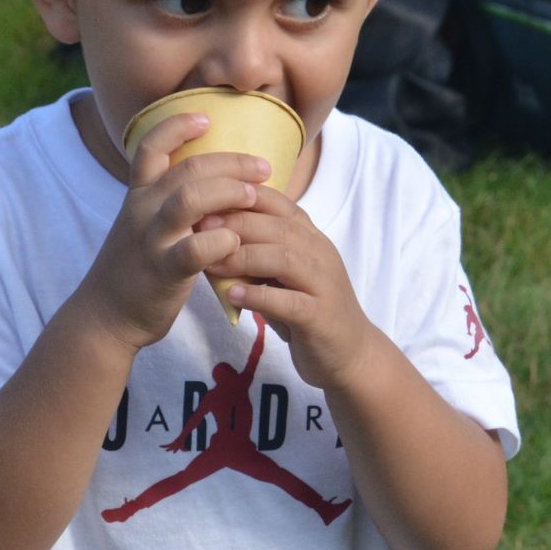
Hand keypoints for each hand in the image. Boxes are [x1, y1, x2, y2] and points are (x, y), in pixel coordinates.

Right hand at [76, 112, 271, 352]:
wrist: (105, 316)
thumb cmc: (135, 268)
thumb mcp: (142, 224)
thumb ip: (168, 201)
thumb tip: (214, 180)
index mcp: (138, 195)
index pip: (151, 146)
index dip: (178, 125)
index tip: (207, 118)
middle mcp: (141, 210)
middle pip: (188, 168)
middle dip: (231, 162)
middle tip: (263, 168)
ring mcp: (151, 240)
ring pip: (190, 199)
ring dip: (230, 192)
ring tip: (255, 196)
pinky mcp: (163, 272)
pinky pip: (195, 249)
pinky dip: (222, 241)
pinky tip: (236, 241)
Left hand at [201, 188, 373, 390]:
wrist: (350, 353)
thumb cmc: (307, 308)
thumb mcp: (283, 275)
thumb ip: (257, 254)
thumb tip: (210, 236)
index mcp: (311, 238)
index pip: (279, 203)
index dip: (244, 196)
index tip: (208, 197)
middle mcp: (321, 253)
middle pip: (279, 226)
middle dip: (237, 224)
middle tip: (200, 227)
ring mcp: (324, 284)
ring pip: (284, 258)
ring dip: (244, 257)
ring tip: (212, 262)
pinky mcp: (321, 316)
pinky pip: (289, 302)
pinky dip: (259, 297)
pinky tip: (233, 297)